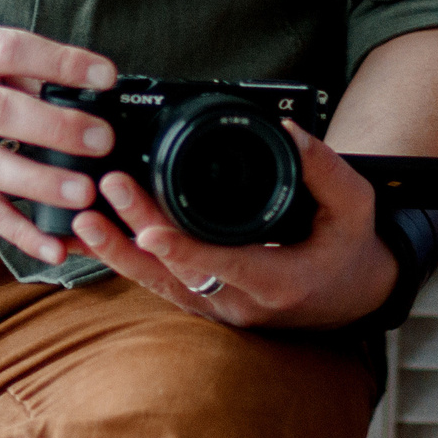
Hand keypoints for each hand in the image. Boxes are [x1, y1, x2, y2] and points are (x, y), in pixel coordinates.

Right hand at [0, 20, 116, 265]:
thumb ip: (9, 66)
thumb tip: (77, 87)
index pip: (9, 49)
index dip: (59, 62)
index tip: (104, 76)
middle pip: (0, 111)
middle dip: (56, 127)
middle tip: (101, 141)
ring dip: (40, 183)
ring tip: (84, 194)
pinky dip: (18, 232)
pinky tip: (52, 246)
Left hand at [68, 122, 398, 328]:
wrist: (352, 295)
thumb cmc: (352, 248)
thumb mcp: (355, 205)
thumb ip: (324, 168)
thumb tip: (289, 129)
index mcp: (280, 283)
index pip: (224, 266)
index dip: (184, 250)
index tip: (149, 230)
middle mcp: (242, 303)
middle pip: (178, 272)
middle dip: (135, 234)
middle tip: (108, 191)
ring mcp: (219, 308)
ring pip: (159, 285)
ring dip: (118, 252)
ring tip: (81, 219)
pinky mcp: (205, 301)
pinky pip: (159, 284)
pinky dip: (125, 260)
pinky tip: (95, 237)